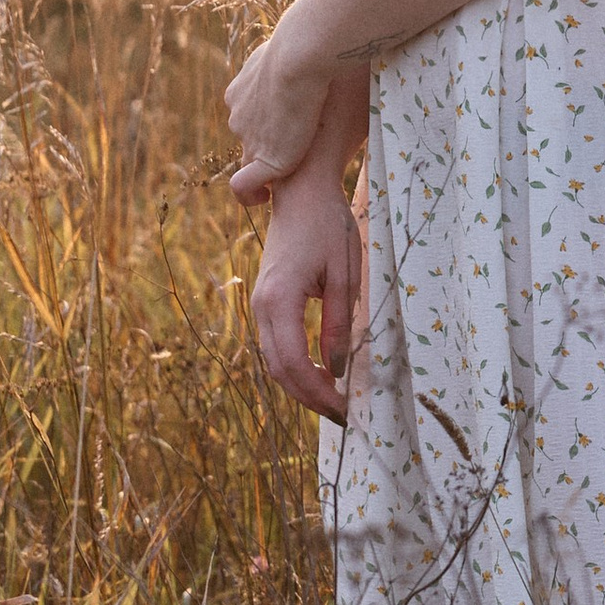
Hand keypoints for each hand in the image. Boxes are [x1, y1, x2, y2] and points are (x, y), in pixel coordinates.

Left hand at [225, 8, 332, 197]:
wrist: (304, 52)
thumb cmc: (323, 46)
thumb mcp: (314, 55)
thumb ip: (320, 61)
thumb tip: (353, 51)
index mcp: (245, 88)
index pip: (252, 114)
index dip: (271, 121)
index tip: (295, 121)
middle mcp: (239, 114)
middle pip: (250, 138)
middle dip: (270, 144)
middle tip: (302, 147)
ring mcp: (248, 137)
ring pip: (251, 160)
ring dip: (268, 167)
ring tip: (292, 173)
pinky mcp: (263, 159)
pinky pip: (245, 186)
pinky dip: (252, 194)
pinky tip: (267, 198)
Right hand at [248, 160, 364, 421]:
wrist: (301, 191)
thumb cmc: (328, 226)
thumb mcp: (344, 275)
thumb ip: (338, 324)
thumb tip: (336, 369)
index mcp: (279, 299)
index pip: (295, 362)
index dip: (318, 393)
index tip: (345, 410)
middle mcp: (261, 305)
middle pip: (279, 368)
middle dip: (309, 396)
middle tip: (342, 413)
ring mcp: (260, 303)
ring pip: (275, 359)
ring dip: (301, 383)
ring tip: (334, 399)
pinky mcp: (267, 300)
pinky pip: (277, 344)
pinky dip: (296, 365)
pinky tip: (321, 373)